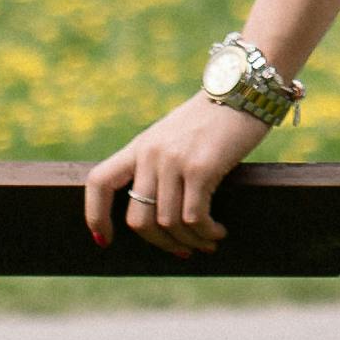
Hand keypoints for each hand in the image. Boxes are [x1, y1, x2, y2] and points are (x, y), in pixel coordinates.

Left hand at [83, 98, 272, 256]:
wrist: (244, 90)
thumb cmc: (214, 119)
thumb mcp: (175, 136)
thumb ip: (160, 163)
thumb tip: (160, 212)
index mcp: (140, 146)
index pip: (99, 181)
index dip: (95, 215)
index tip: (104, 240)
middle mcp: (151, 154)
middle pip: (137, 219)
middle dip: (160, 243)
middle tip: (181, 250)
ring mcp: (174, 160)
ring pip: (168, 223)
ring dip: (190, 242)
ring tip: (208, 242)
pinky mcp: (201, 167)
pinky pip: (195, 217)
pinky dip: (206, 233)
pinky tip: (218, 232)